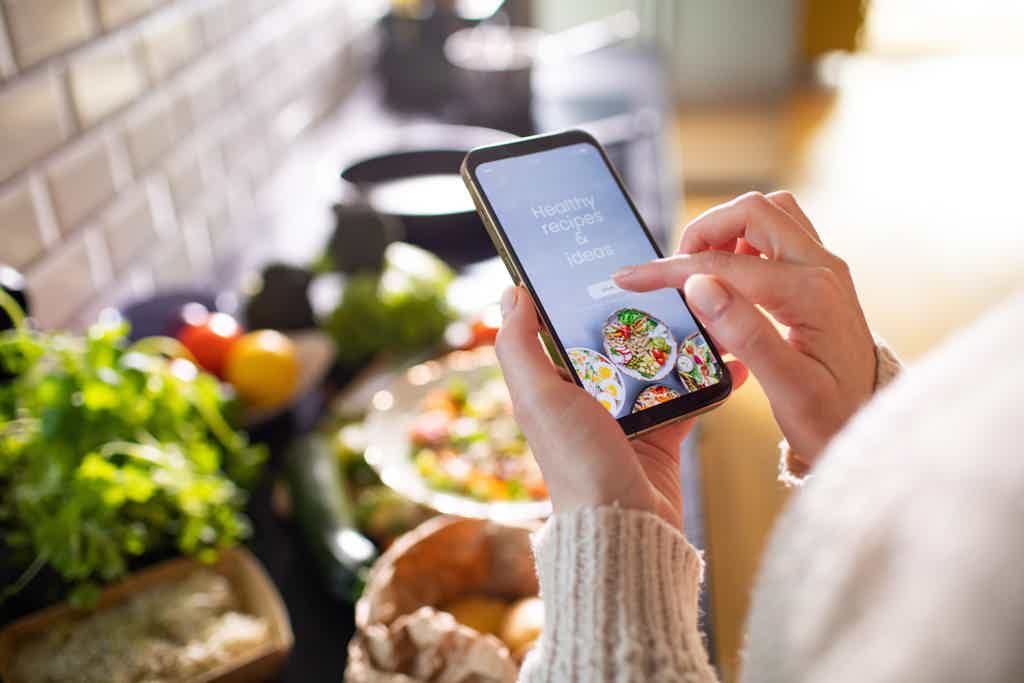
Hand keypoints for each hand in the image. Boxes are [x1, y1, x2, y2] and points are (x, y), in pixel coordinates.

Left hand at [495, 286, 747, 529]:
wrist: (627, 529)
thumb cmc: (577, 462)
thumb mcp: (539, 397)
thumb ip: (520, 345)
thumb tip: (511, 291)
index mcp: (552, 386)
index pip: (567, 329)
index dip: (585, 297)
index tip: (611, 262)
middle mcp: (587, 400)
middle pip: (618, 342)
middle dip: (645, 313)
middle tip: (675, 278)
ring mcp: (627, 417)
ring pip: (657, 364)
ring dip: (682, 339)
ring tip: (708, 308)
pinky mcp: (662, 436)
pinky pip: (689, 396)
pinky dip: (710, 378)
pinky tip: (734, 357)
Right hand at [613, 191, 875, 463]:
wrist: (869, 425)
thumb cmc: (829, 416)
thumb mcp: (788, 389)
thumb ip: (745, 333)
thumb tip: (699, 284)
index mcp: (810, 295)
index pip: (725, 265)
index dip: (671, 270)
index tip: (631, 279)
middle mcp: (822, 268)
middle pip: (754, 211)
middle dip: (703, 232)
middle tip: (675, 272)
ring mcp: (824, 266)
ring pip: (770, 212)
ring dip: (728, 229)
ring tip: (703, 271)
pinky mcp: (820, 273)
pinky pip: (779, 231)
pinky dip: (745, 240)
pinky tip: (729, 278)